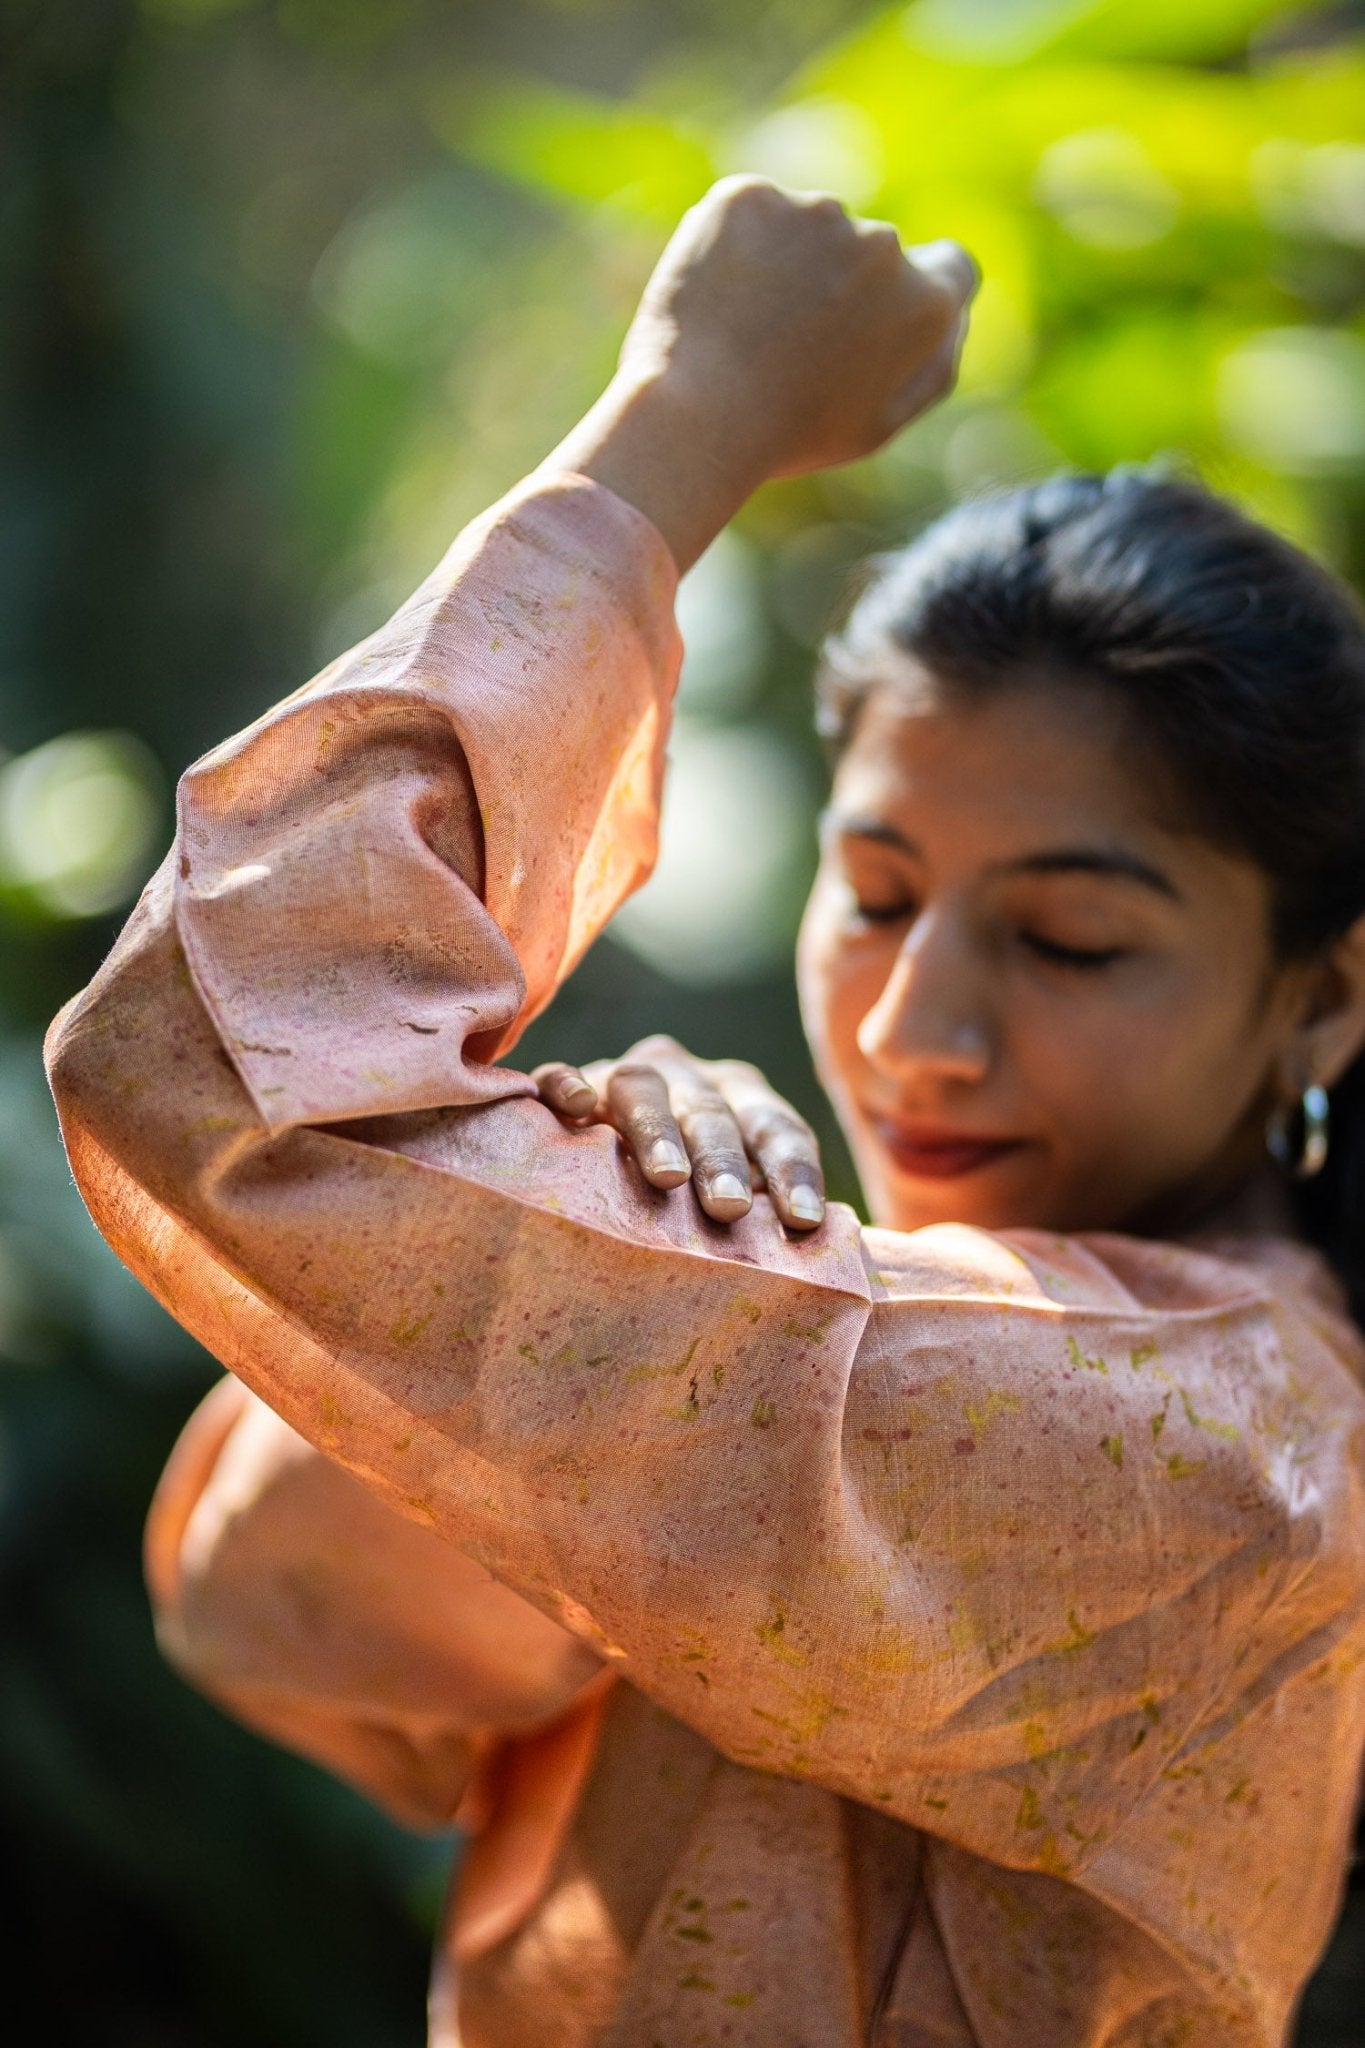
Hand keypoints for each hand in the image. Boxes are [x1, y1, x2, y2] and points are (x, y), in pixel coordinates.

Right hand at [531, 1034, 825, 1230]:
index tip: (805, 1222)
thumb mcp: (727, 1196)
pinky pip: (561, 1074)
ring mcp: (626, 1075)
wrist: (598, 1150)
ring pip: (643, 1089)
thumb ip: (761, 1222)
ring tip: (667, 1177)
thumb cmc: (684, 1194)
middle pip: (712, 1112)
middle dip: (723, 1159)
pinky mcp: (568, 1083)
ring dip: (657, 1130)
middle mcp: (688, 1079)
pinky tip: (578, 1104)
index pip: (777, 1130)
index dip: (794, 1172)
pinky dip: (568, 1083)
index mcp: (741, 1099)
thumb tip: (818, 1280)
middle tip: (729, 1208)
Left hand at [619, 176, 978, 480]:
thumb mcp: (880, 423)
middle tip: (787, 348)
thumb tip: (958, 313)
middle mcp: (883, 246)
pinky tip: (715, 300)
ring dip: (784, 264)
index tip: (871, 319)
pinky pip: (749, 216)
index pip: (951, 267)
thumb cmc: (789, 436)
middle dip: (838, 286)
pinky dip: (733, 247)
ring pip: (806, 230)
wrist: (695, 420)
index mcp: (928, 305)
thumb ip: (934, 362)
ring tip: (745, 330)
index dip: (912, 293)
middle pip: (870, 252)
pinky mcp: (750, 198)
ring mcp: (815, 213)